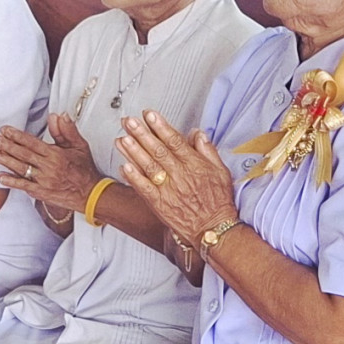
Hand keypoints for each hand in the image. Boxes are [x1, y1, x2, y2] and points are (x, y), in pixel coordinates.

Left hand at [0, 115, 101, 211]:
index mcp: (56, 154)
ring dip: (4, 160)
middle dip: (5, 145)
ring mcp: (44, 181)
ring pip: (20, 168)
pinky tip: (0, 176)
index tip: (5, 130)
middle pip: (23, 154)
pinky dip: (11, 181)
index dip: (17, 135)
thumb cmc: (84, 170)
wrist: (90, 194)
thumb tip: (58, 116)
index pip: (32, 142)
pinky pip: (23, 186)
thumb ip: (67, 130)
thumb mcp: (80, 146)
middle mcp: (48, 167)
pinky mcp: (41, 193)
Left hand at [114, 109, 236, 243]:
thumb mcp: (221, 171)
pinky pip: (144, 189)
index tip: (149, 114)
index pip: (175, 141)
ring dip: (134, 152)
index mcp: (194, 165)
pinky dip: (134, 178)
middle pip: (158, 151)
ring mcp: (168, 190)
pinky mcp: (159, 204)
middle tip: (129, 121)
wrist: (214, 228)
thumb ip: (208, 150)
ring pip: (149, 167)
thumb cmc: (218, 201)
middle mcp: (180, 175)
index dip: (160, 126)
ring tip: (122, 138)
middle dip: (142, 134)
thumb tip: (197, 133)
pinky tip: (124, 166)